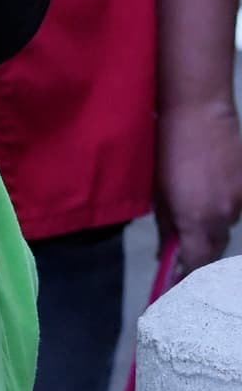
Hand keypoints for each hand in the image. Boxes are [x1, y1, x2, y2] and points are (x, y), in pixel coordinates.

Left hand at [155, 100, 241, 273]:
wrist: (198, 112)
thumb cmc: (167, 147)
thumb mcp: (158, 189)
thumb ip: (165, 224)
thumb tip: (167, 251)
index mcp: (196, 219)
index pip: (196, 262)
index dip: (186, 274)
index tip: (176, 279)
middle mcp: (223, 216)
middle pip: (214, 248)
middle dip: (199, 252)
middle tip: (183, 249)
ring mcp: (240, 201)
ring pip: (226, 227)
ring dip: (212, 228)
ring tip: (195, 215)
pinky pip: (236, 208)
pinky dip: (223, 208)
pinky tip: (211, 196)